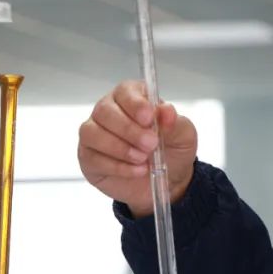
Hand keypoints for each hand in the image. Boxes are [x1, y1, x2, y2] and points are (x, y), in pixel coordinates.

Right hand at [78, 80, 197, 217]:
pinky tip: (136, 170)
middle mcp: (109, 111)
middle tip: (150, 144)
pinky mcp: (89, 157)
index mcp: (132, 98)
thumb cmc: (173, 150)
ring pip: (93, 133)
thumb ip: (174, 122)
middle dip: (128, 129)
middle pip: (105, 111)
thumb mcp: (183, 135)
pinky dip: (117, 166)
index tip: (148, 118)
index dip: (135, 103)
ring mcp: (95, 134)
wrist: (169, 182)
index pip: (125, 91)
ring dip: (120, 148)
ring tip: (143, 159)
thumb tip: (166, 111)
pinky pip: (93, 157)